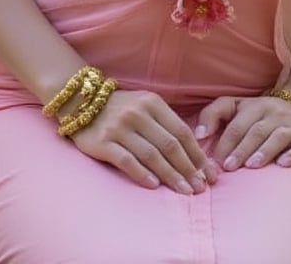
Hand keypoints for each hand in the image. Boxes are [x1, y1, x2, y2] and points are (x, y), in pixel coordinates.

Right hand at [70, 89, 219, 193]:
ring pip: (151, 155)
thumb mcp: (145, 105)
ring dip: (171, 175)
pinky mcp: (103, 142)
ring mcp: (119, 127)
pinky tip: (154, 186)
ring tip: (184, 191)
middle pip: (170, 145)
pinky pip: (126, 160)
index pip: (182, 131)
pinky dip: (142, 174)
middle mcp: (137, 113)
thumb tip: (194, 153)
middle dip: (188, 169)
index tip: (209, 173)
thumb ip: (165, 123)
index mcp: (152, 102)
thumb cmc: (121, 108)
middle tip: (200, 188)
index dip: (197, 154)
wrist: (82, 101)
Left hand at [195, 93, 290, 169]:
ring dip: (263, 151)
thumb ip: (215, 114)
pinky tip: (283, 164)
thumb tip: (198, 134)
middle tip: (228, 167)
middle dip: (240, 148)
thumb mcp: (238, 107)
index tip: (212, 158)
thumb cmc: (261, 114)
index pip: (236, 122)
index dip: (223, 140)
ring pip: (277, 136)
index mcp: (253, 105)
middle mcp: (273, 111)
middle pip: (255, 130)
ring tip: (251, 166)